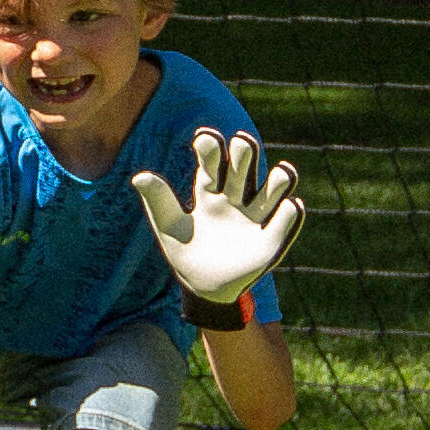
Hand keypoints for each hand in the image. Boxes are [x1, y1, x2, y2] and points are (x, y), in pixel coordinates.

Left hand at [137, 125, 305, 310]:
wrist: (204, 289)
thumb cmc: (185, 253)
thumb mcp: (169, 228)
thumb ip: (158, 201)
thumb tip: (139, 175)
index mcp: (208, 192)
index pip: (212, 162)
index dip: (211, 147)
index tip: (204, 139)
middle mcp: (234, 198)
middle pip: (244, 165)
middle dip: (245, 151)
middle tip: (241, 144)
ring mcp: (254, 218)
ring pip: (274, 187)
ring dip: (281, 177)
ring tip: (281, 173)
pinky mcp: (270, 240)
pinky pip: (286, 220)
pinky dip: (290, 212)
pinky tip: (288, 207)